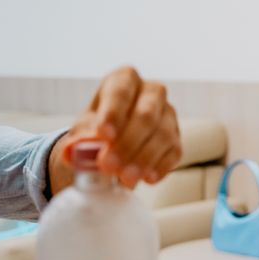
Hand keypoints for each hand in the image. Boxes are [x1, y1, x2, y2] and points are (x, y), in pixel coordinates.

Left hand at [52, 66, 181, 190]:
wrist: (109, 146)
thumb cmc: (95, 131)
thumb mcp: (82, 131)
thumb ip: (82, 139)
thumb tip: (81, 149)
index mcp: (125, 80)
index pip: (121, 91)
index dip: (113, 113)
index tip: (103, 135)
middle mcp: (152, 93)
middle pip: (146, 115)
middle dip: (128, 143)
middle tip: (109, 165)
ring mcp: (168, 116)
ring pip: (162, 135)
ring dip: (143, 159)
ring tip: (125, 179)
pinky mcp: (177, 139)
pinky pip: (173, 153)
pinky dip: (160, 167)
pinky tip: (147, 179)